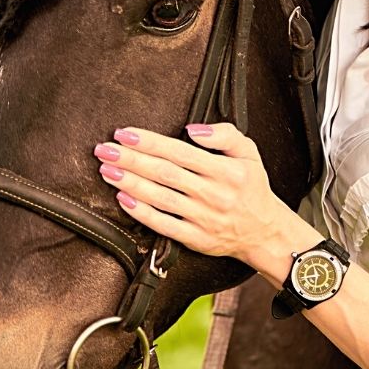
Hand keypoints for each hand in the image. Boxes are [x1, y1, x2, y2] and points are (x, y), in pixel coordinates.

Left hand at [93, 121, 290, 267]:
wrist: (264, 231)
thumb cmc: (252, 188)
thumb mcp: (249, 153)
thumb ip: (224, 135)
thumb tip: (193, 130)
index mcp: (226, 171)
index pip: (180, 152)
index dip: (150, 142)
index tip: (124, 134)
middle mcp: (214, 194)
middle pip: (165, 174)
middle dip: (131, 160)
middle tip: (105, 149)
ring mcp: (204, 219)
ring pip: (161, 198)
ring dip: (130, 184)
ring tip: (107, 170)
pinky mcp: (196, 239)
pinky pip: (165, 226)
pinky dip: (142, 214)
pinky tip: (123, 200)